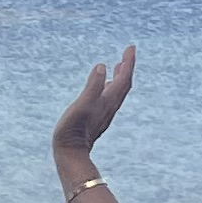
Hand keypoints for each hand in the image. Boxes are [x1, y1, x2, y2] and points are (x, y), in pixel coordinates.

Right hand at [52, 47, 137, 175]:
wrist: (70, 154)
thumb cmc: (72, 130)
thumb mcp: (81, 106)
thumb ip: (92, 86)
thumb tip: (102, 66)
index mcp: (108, 101)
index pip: (123, 78)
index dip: (128, 62)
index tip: (131, 47)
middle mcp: (109, 107)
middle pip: (124, 84)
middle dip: (127, 67)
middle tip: (128, 52)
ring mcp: (104, 113)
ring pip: (117, 92)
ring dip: (120, 77)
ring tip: (120, 66)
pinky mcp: (97, 118)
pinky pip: (109, 98)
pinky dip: (111, 87)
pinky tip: (105, 86)